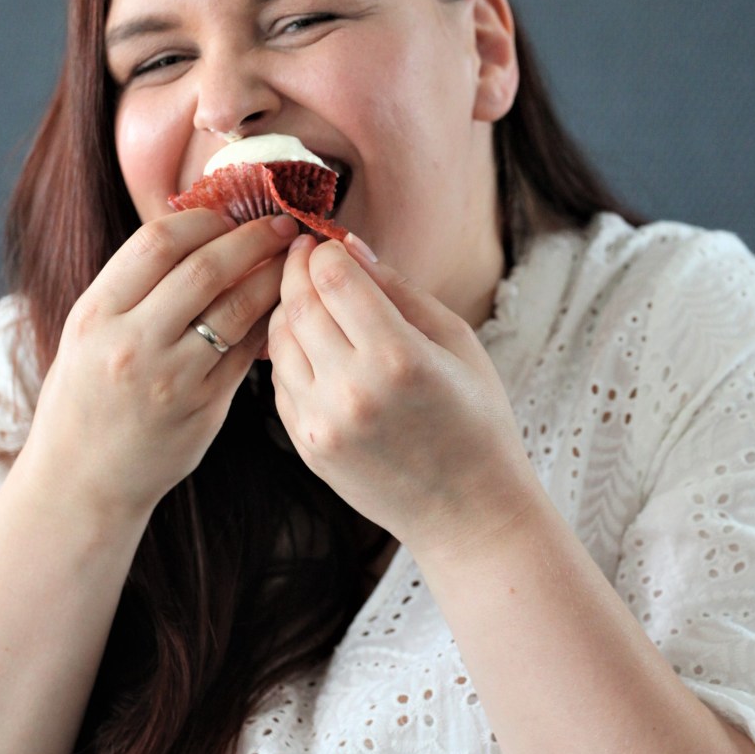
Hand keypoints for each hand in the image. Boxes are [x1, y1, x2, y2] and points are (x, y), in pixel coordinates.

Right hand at [22, 210, 298, 517]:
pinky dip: (267, 322)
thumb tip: (198, 229)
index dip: (203, 219)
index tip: (230, 214)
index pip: (158, 241)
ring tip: (291, 262)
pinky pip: (247, 351)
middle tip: (280, 225)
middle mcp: (130, 342)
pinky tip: (282, 307)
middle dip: (251, 239)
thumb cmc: (87, 396)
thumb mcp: (88, 332)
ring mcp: (169, 378)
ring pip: (236, 309)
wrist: (82, 479)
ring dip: (272, 277)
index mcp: (95, 313)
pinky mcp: (202, 408)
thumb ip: (135, 287)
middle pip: (205, 268)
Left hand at [267, 235, 540, 561]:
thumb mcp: (457, 342)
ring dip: (287, 309)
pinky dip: (287, 352)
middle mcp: (352, 389)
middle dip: (297, 269)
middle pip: (299, 303)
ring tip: (307, 297)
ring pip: (279, 340)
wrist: (468, 512)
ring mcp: (322, 422)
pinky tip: (310, 343)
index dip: (324, 250)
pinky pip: (280, 380)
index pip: (334, 278)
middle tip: (303, 254)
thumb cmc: (476, 419)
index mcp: (398, 357)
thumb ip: (400, 291)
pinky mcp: (307, 445)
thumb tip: (350, 247)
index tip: (326, 242)